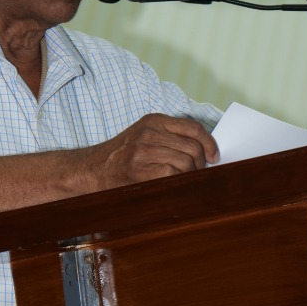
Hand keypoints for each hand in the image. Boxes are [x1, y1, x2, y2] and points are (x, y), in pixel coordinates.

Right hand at [82, 114, 217, 188]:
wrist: (93, 169)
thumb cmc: (123, 157)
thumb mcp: (144, 136)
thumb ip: (169, 137)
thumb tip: (203, 150)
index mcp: (153, 121)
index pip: (192, 127)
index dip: (209, 142)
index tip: (214, 156)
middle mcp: (149, 132)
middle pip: (192, 147)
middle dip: (199, 164)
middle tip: (196, 173)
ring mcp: (144, 150)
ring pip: (186, 162)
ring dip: (189, 175)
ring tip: (182, 180)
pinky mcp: (140, 169)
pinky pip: (173, 174)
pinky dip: (178, 181)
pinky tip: (172, 184)